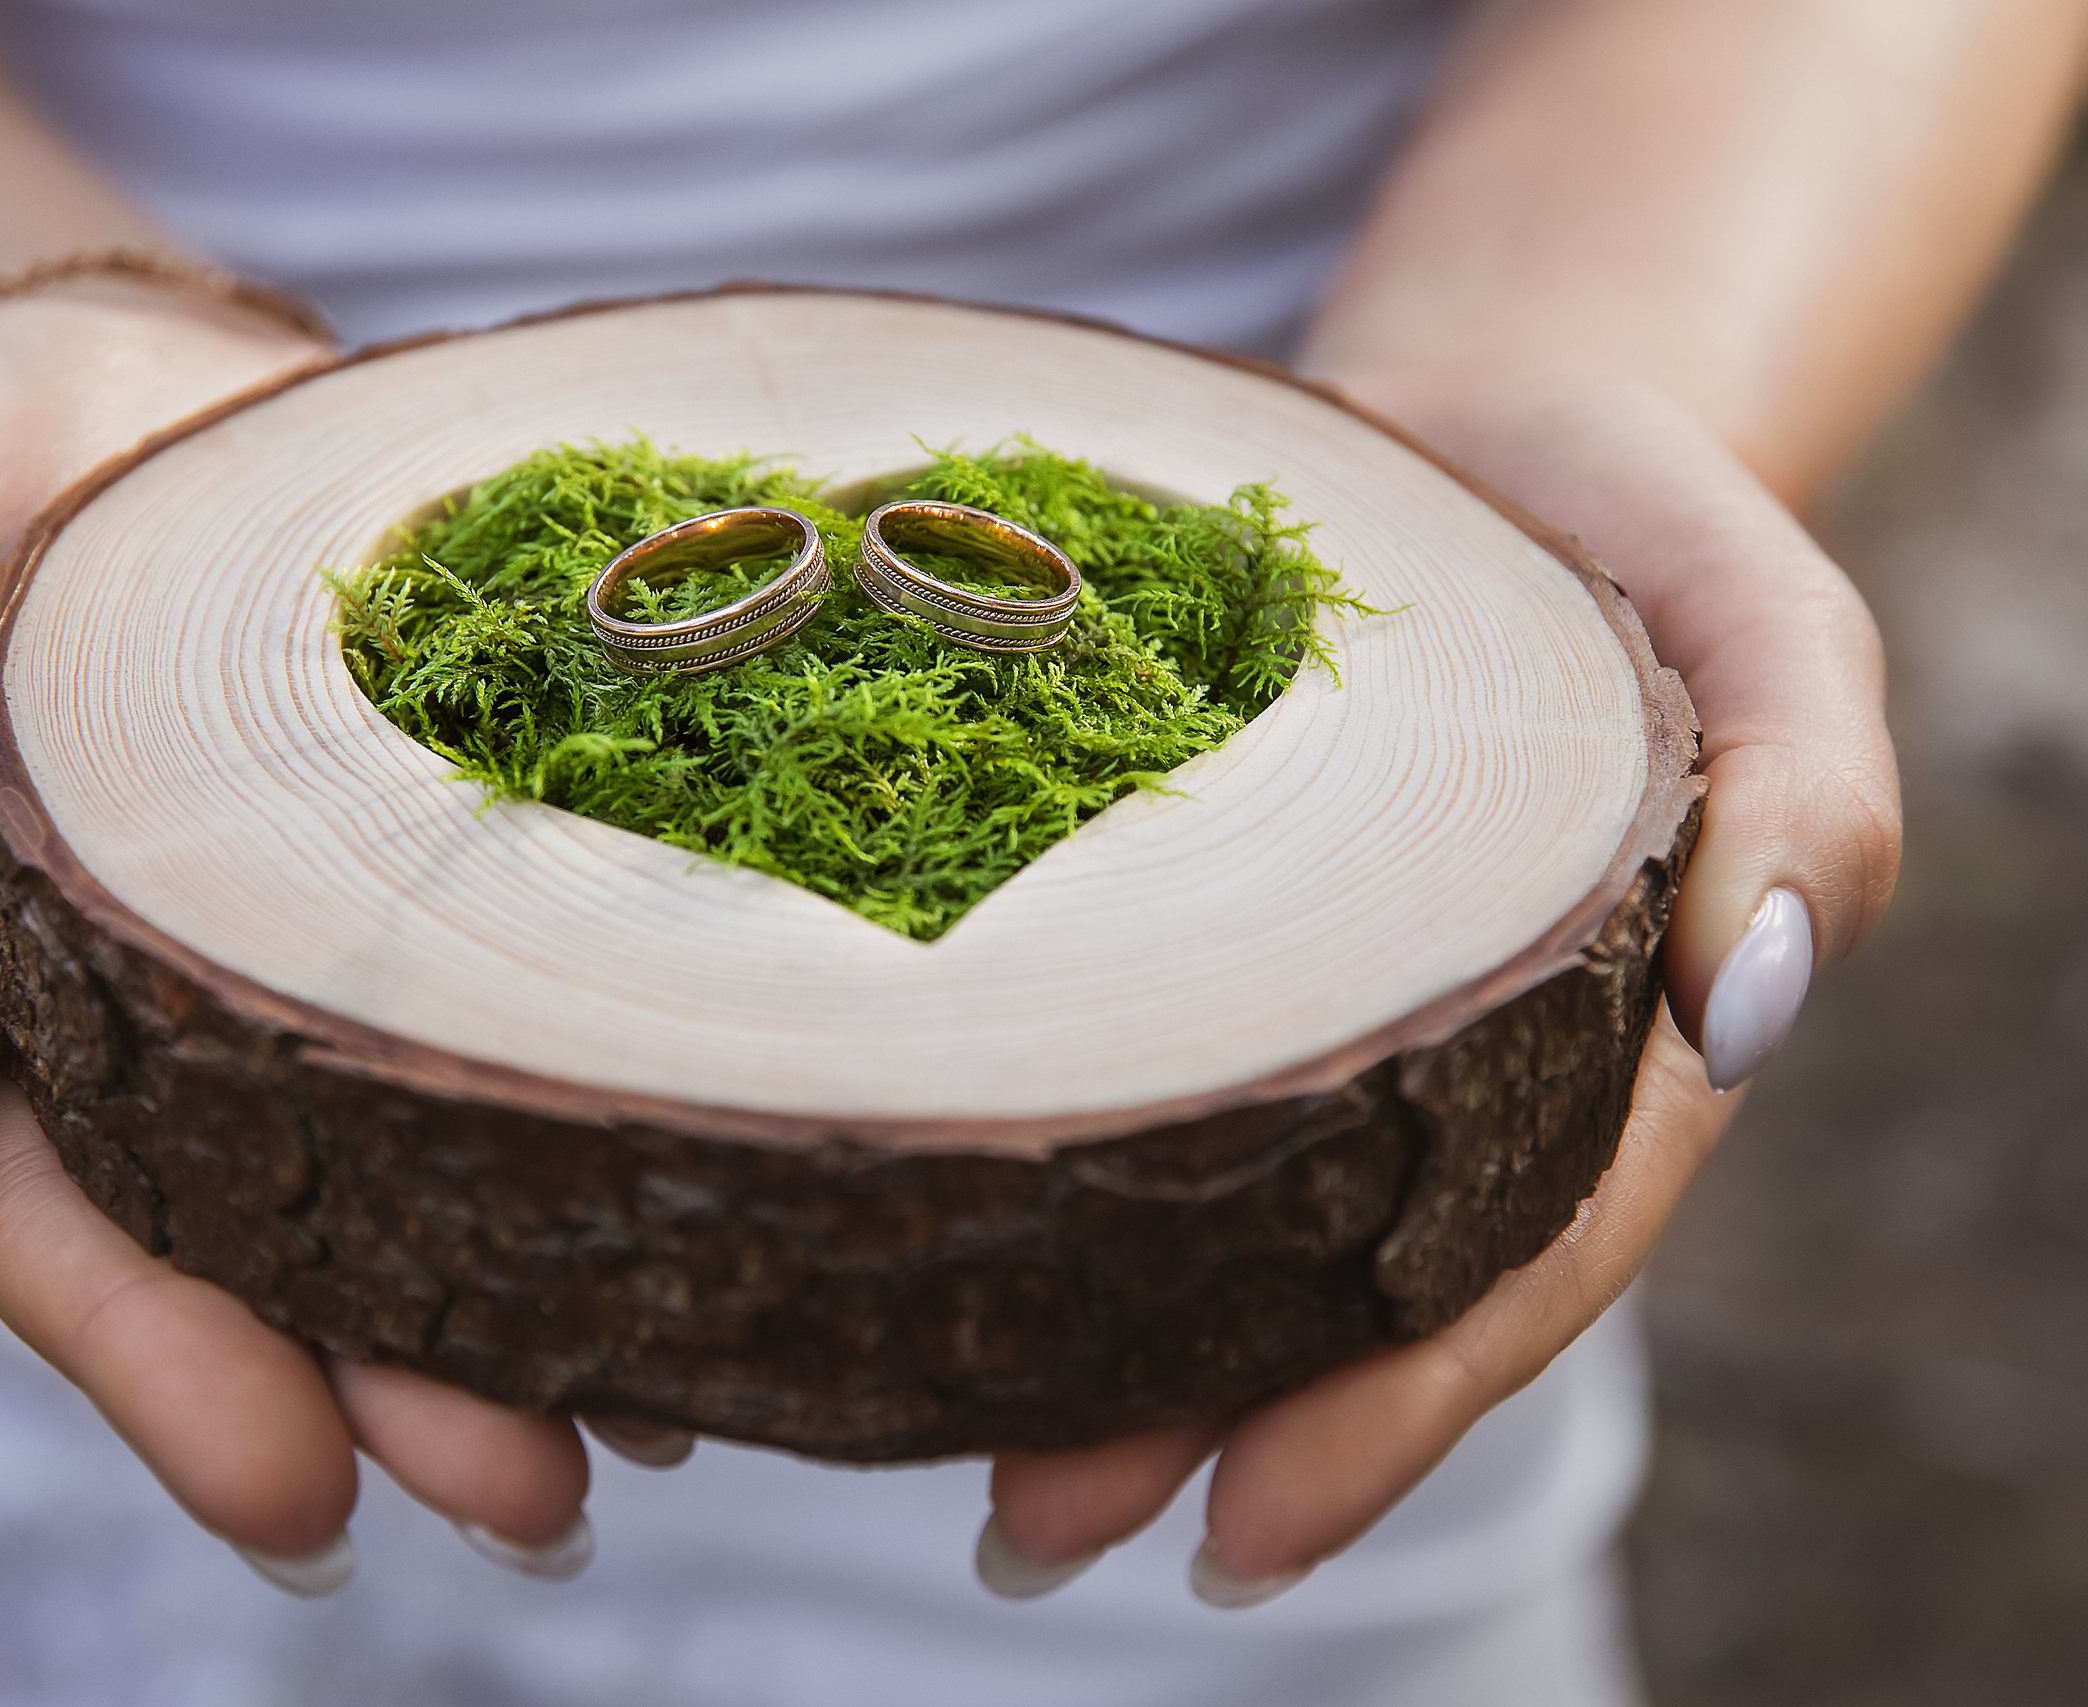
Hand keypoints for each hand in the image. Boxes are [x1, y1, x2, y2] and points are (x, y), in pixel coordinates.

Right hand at [0, 283, 607, 1589]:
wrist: (137, 377)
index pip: (64, 1229)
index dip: (169, 1370)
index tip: (296, 1493)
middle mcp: (176, 1031)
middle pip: (275, 1251)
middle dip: (398, 1393)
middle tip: (534, 1510)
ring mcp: (327, 965)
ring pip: (421, 1168)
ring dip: (529, 1310)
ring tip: (649, 1414)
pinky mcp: (459, 881)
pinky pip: (527, 1014)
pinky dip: (607, 1124)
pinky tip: (706, 1215)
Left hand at [974, 380, 1900, 1602]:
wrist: (1481, 427)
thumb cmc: (1647, 543)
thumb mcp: (1777, 638)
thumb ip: (1809, 804)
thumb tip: (1752, 1005)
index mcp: (1576, 1054)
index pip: (1491, 1267)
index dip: (1382, 1414)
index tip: (1243, 1536)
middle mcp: (1410, 1058)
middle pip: (1297, 1276)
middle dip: (1171, 1415)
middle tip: (1025, 1532)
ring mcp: (1274, 987)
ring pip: (1173, 1185)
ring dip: (1058, 1314)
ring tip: (917, 1424)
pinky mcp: (1156, 898)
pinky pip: (1080, 1027)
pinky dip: (994, 1115)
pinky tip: (874, 1169)